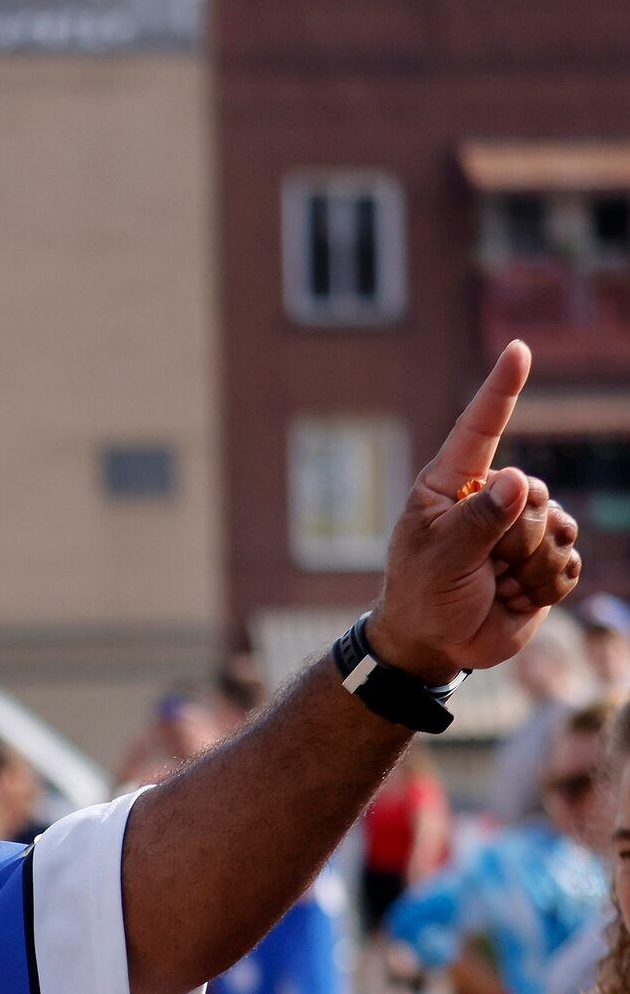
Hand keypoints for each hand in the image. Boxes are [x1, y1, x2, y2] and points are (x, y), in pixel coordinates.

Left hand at [367, 341, 581, 681]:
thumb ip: (477, 522)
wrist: (438, 643)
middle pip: (532, 493)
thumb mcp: (438, 559)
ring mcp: (523, 527)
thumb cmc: (422, 593)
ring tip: (494, 583)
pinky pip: (569, 562)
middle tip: (482, 566)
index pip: (480, 429)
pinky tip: (514, 596)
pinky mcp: (548, 557)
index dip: (502, 390)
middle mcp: (492, 497)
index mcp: (451, 484)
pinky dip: (543, 586)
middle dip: (512, 537)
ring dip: (527, 567)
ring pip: (557, 528)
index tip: (518, 350)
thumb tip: (516, 479)